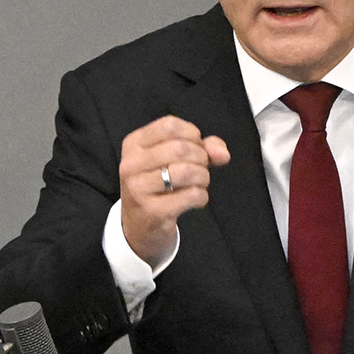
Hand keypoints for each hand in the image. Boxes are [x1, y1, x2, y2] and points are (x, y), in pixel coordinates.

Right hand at [118, 115, 230, 263]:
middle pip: (182, 148)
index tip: (195, 148)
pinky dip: (201, 197)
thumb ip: (203, 148)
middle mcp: (131, 164)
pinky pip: (192, 195)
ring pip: (188, 171)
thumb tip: (222, 153)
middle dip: (202, 159)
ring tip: (199, 185)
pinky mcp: (152, 211)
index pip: (170, 125)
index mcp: (133, 144)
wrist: (139, 227)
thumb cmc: (160, 187)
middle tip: (199, 171)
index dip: (193, 135)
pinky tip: (194, 200)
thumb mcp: (174, 160)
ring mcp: (138, 188)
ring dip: (203, 178)